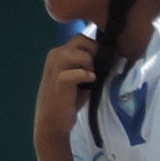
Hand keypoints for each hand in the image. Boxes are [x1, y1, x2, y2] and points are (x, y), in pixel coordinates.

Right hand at [34, 33, 97, 151]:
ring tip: (91, 78)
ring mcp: (56, 67)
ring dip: (90, 64)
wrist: (52, 122)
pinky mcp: (60, 80)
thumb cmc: (68, 100)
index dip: (95, 47)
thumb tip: (107, 56)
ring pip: (80, 53)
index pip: (82, 38)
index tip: (102, 60)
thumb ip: (87, 65)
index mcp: (59, 53)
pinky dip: (86, 76)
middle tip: (97, 69)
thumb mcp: (78, 78)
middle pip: (82, 40)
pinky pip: (78, 72)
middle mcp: (55, 55)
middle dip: (95, 52)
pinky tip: (90, 82)